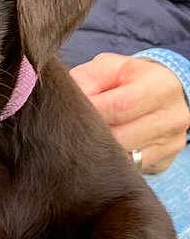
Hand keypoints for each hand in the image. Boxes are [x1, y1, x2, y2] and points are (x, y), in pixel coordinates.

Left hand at [70, 53, 189, 172]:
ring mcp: (170, 143)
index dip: (89, 113)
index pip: (119, 107)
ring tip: (83, 140)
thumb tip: (66, 105)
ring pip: (122, 158)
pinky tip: (100, 151)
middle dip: (90, 135)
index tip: (68, 115)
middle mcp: (172, 117)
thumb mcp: (108, 69)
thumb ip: (87, 80)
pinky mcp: (164, 161)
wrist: (161, 95)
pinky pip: (128, 169)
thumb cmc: (126, 81)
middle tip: (71, 131)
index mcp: (160, 86)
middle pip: (119, 137)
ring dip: (97, 151)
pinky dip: (109, 162)